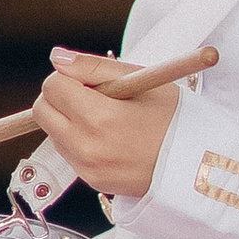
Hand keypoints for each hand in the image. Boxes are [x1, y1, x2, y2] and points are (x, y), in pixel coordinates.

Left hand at [32, 51, 175, 204]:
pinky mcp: (91, 181)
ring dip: (69, 119)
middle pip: (42, 112)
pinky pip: (69, 152)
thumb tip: (58, 58)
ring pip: (53, 132)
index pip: (52, 86)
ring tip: (108, 117)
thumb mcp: (141, 80)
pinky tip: (111, 137)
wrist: (196, 165)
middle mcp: (86, 146)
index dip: (69, 76)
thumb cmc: (175, 120)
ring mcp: (86, 167)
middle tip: (93, 95)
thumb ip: (93, 66)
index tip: (90, 79)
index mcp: (99, 117)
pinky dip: (80, 140)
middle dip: (60, 97)